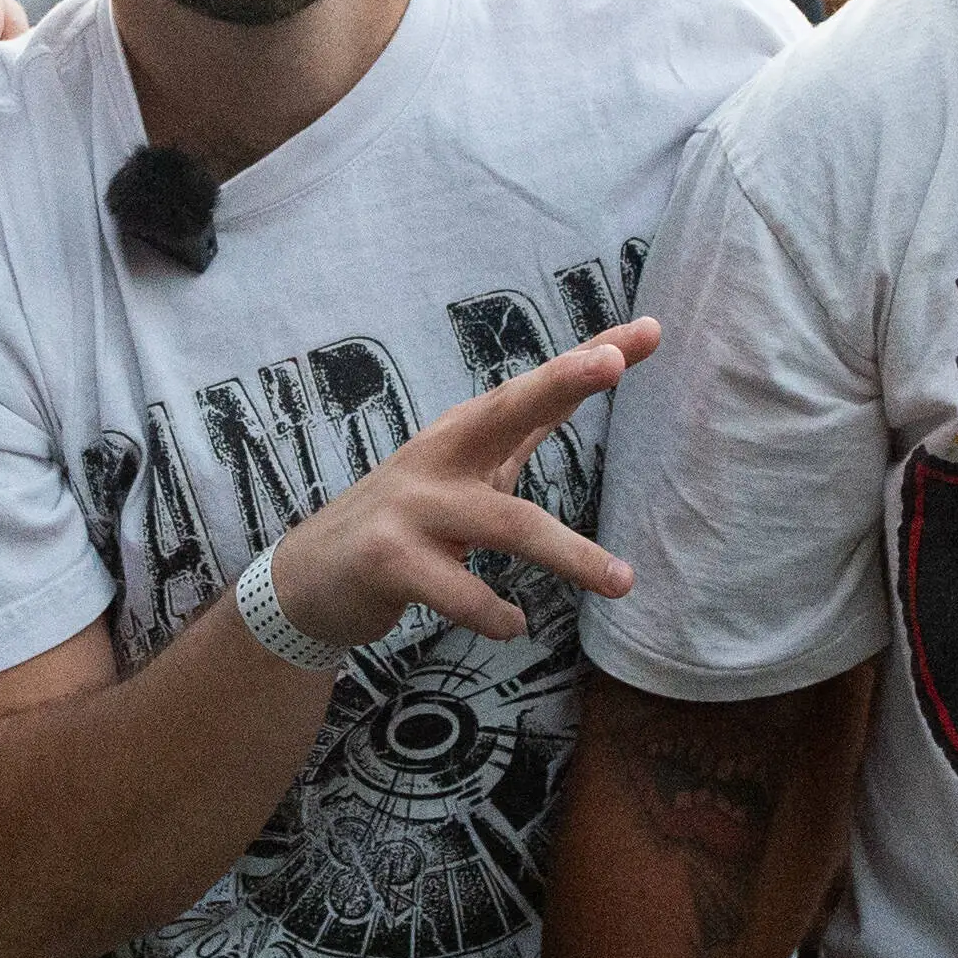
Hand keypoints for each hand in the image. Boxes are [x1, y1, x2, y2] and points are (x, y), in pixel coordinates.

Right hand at [266, 326, 660, 648]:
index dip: (588, 360)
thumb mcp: (461, 472)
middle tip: (612, 362)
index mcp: (462, 435)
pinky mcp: (389, 560)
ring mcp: (412, 507)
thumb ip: (517, 434)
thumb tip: (575, 391)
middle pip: (506, 410)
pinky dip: (495, 613)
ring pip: (506, 523)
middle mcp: (438, 457)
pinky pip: (460, 592)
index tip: (649, 332)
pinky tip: (512, 624)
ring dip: (571, 555)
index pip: (535, 390)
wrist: (308, 578)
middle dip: (560, 381)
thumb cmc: (404, 520)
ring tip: (623, 582)